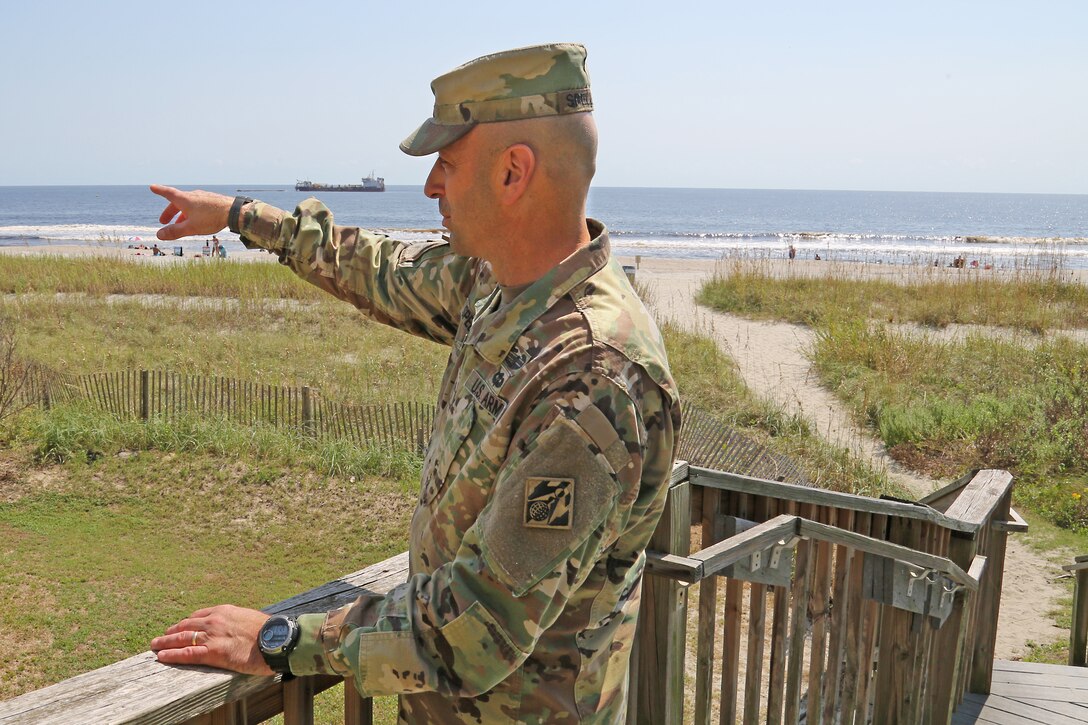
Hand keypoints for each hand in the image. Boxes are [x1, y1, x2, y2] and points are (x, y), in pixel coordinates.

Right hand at [150, 185, 233, 240]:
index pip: (168, 193)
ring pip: (188, 205)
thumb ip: (175, 232)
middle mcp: (193, 195)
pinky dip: (192, 212)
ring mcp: (204, 197)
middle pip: (177, 202)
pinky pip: (198, 206)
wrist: (235, 212)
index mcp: (185, 199)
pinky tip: (197, 221)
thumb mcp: (191, 227)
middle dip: (169, 212)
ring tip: (180, 225)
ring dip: (181, 214)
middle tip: (163, 221)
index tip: (152, 187)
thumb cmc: (212, 218)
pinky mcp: (213, 200)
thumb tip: (159, 235)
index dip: (159, 191)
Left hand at [150, 604, 273, 675]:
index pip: (199, 615)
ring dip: (165, 642)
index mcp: (225, 611)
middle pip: (186, 625)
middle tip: (161, 636)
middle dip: (172, 631)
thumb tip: (242, 627)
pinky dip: (172, 655)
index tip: (180, 627)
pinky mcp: (213, 652)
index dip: (187, 622)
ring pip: (182, 638)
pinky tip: (162, 656)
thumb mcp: (252, 619)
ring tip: (154, 646)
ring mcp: (213, 636)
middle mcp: (215, 621)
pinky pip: (187, 654)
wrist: (277, 638)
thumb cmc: (270, 631)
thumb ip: (240, 622)